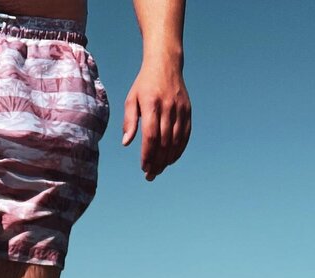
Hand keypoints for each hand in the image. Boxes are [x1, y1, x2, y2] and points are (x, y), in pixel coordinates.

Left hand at [122, 59, 190, 180]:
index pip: (150, 136)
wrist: (165, 64)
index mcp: (151, 105)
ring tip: (159, 170)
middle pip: (164, 142)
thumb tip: (126, 143)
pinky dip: (179, 150)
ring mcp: (180, 109)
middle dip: (157, 162)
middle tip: (150, 175)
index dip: (148, 154)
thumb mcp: (131, 100)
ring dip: (167, 159)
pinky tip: (171, 160)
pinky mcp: (188, 111)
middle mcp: (168, 107)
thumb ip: (128, 121)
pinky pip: (185, 135)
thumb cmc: (144, 85)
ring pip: (175, 141)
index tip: (143, 167)